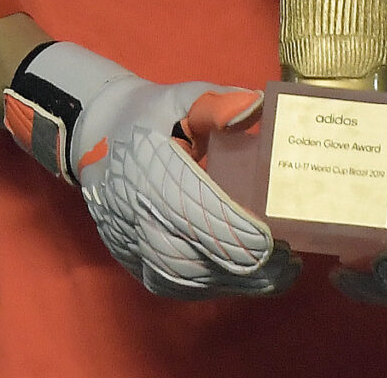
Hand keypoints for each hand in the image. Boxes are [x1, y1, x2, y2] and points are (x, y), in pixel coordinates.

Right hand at [2, 41, 299, 299]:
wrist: (96, 135)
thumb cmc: (147, 114)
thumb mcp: (180, 98)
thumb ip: (218, 103)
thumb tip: (256, 106)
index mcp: (149, 170)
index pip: (200, 215)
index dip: (242, 233)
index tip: (281, 239)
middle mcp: (136, 213)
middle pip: (195, 258)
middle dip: (247, 266)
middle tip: (290, 260)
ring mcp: (129, 241)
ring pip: (185, 279)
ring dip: (234, 283)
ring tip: (278, 274)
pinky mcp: (130, 259)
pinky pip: (171, 285)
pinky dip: (210, 287)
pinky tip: (242, 281)